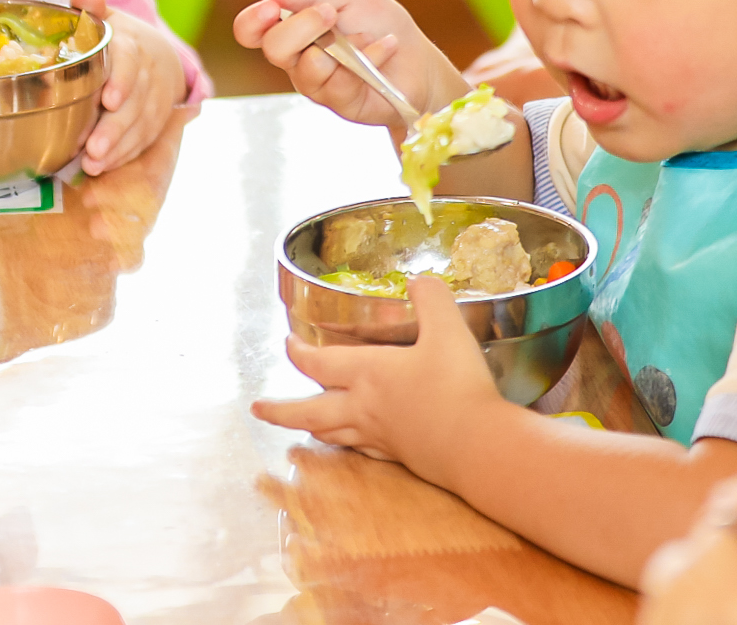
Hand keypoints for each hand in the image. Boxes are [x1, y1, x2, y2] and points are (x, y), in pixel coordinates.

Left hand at [75, 0, 186, 174]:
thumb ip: (91, 8)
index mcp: (132, 44)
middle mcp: (149, 72)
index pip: (130, 60)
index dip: (122, 80)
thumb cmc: (118, 38)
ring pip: (143, 125)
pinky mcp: (159, 119)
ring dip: (119, 147)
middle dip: (115, 128)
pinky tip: (105, 166)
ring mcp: (157, 97)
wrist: (159, 54)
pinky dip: (126, 154)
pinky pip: (146, 139)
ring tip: (92, 165)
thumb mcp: (105, 18)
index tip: (108, 101)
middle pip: (136, 101)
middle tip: (92, 150)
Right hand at [233, 0, 465, 127]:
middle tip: (329, 14)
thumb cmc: (379, 23)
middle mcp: (297, 58)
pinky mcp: (340, 103)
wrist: (417, 59)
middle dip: (302, 27)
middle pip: (274, 49)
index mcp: (292, 27)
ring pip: (307, 70)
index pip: (251, 30)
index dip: (252, 21)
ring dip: (342, 46)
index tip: (271, 8)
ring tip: (367, 36)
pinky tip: (386, 47)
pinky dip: (369, 58)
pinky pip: (342, 83)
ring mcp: (317, 84)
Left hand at [251, 275, 504, 480]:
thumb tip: (419, 279)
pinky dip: (351, 444)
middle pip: (310, 411)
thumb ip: (432, 299)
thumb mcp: (448, 329)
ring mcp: (380, 436)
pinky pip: (364, 450)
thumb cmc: (457, 386)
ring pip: (333, 434)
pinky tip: (357, 444)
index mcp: (367, 372)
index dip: (298, 353)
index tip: (288, 345)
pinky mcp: (400, 457)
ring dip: (311, 428)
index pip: (318, 362)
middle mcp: (364, 407)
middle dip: (280, 410)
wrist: (478, 446)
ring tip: (301, 428)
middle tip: (258, 409)